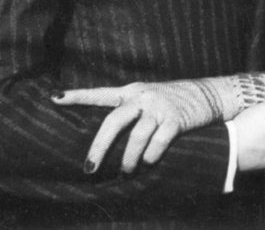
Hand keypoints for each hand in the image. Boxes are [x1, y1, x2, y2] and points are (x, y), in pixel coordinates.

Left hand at [52, 79, 219, 173]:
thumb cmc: (173, 100)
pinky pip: (158, 143)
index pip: (100, 93)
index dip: (78, 96)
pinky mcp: (176, 119)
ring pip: (136, 137)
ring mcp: (160, 108)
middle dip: (100, 147)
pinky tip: (148, 165)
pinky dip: (151, 158)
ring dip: (128, 160)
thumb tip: (108, 139)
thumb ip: (131, 110)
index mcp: (132, 91)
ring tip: (125, 173)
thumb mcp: (150, 97)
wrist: (209, 94)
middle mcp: (143, 97)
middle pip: (114, 121)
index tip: (55, 97)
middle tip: (90, 168)